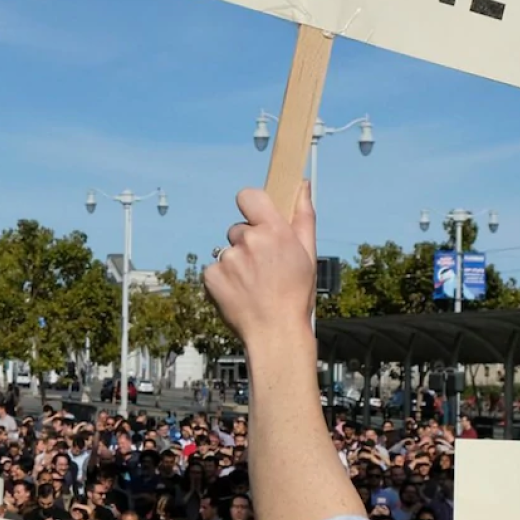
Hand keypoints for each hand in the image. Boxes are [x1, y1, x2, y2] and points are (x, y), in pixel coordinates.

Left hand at [202, 184, 317, 353]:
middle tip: (264, 269)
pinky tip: (239, 294)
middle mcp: (248, 242)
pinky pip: (215, 270)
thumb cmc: (295, 295)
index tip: (255, 217)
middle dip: (248, 244)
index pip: (249, 196)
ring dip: (236, 264)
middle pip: (239, 230)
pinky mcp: (211, 277)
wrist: (275, 333)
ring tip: (253, 286)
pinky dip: (223, 280)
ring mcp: (227, 260)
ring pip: (227, 252)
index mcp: (274, 232)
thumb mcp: (309, 255)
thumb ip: (304, 216)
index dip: (251, 205)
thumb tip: (303, 185)